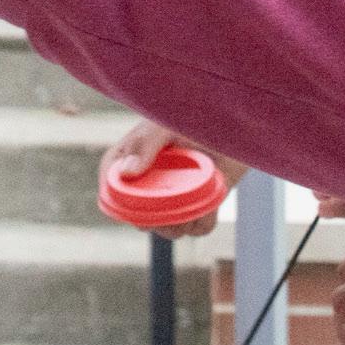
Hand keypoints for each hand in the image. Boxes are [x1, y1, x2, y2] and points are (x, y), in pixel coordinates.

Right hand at [100, 121, 247, 238]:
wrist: (233, 123)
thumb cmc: (192, 115)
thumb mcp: (164, 126)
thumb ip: (144, 145)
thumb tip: (127, 173)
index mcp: (131, 159)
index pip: (111, 186)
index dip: (116, 200)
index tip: (131, 205)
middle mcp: (150, 183)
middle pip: (139, 218)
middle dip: (153, 219)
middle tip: (170, 202)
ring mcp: (175, 197)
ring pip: (169, 230)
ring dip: (181, 222)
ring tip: (193, 197)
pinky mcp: (199, 206)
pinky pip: (198, 228)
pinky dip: (204, 219)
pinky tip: (209, 201)